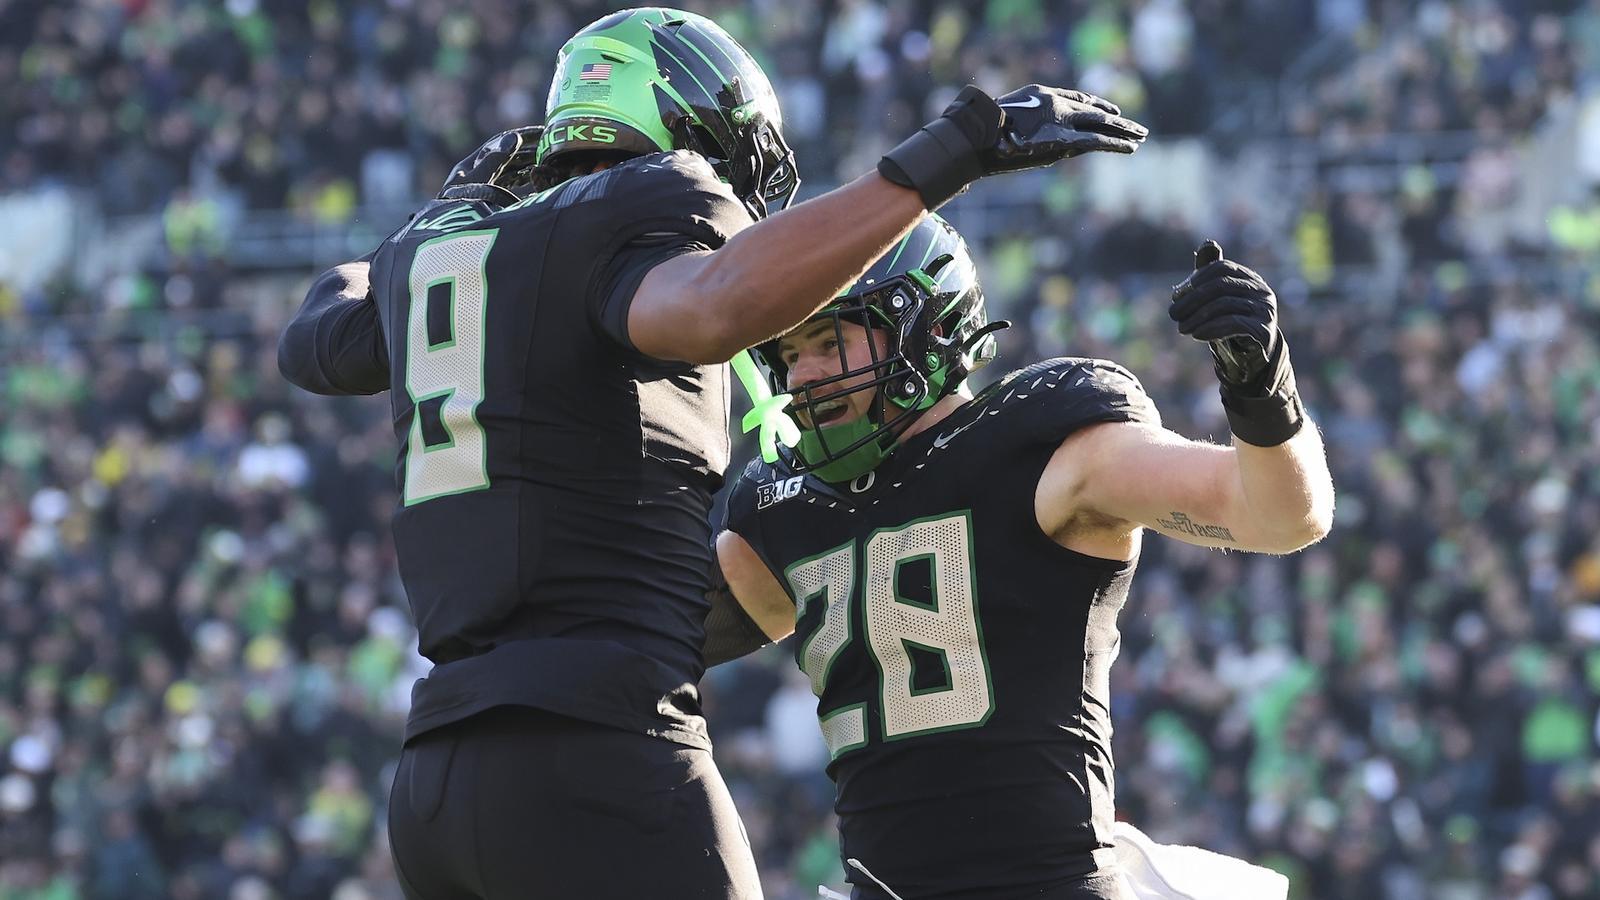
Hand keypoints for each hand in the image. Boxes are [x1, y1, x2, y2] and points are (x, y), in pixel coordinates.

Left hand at [438, 125, 542, 205]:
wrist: (454, 241)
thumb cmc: (463, 209)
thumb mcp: (479, 180)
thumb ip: (496, 159)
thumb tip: (515, 137)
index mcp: (469, 167)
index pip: (498, 144)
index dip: (521, 136)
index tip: (542, 132)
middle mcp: (476, 177)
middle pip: (507, 159)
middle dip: (529, 152)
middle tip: (552, 148)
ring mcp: (485, 192)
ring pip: (511, 174)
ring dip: (529, 167)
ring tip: (549, 164)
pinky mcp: (493, 206)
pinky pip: (512, 190)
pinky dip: (526, 184)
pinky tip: (538, 184)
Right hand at [879, 85, 1145, 209]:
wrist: (975, 139)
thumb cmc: (977, 136)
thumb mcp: (997, 129)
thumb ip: (1011, 131)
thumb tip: (1004, 144)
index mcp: (1039, 95)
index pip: (1074, 98)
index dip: (1094, 104)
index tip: (1109, 110)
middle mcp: (1053, 103)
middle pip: (1092, 110)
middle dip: (1115, 118)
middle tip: (1134, 126)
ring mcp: (1060, 120)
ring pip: (1101, 124)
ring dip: (1124, 130)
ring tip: (1141, 136)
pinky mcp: (1064, 140)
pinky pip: (1098, 141)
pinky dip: (1116, 143)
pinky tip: (1132, 147)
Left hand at [1169, 241, 1280, 388]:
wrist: (1253, 356)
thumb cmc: (1232, 322)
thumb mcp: (1219, 298)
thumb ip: (1211, 275)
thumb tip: (1207, 244)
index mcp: (1249, 278)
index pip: (1221, 268)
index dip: (1195, 279)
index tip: (1176, 296)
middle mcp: (1261, 290)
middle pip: (1221, 286)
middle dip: (1192, 299)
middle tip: (1173, 314)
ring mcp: (1265, 309)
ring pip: (1225, 305)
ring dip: (1197, 317)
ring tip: (1181, 329)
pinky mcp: (1265, 330)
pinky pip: (1234, 323)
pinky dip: (1211, 328)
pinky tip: (1196, 335)